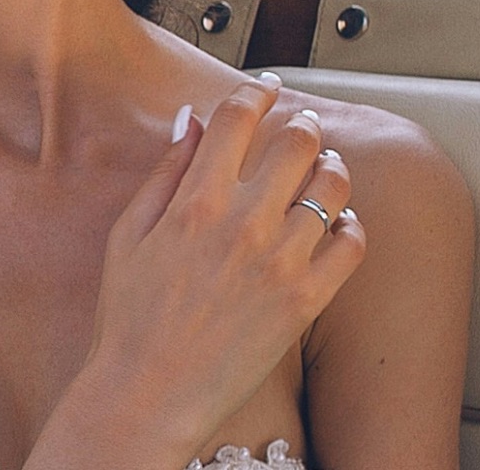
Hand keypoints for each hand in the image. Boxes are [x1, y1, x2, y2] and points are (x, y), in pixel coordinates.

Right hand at [72, 76, 366, 459]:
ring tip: (325, 171)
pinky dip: (351, 226)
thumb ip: (164, 172)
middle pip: (297, 143)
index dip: (257, 92)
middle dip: (303, 125)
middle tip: (303, 128)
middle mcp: (242, 224)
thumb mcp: (128, 234)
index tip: (268, 87)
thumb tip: (190, 119)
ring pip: (332, 188)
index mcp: (194, 201)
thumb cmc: (129, 316)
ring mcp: (279, 262)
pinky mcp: (305, 302)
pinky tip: (336, 226)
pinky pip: (352, 245)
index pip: (238, 119)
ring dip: (331, 169)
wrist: (148, 393)